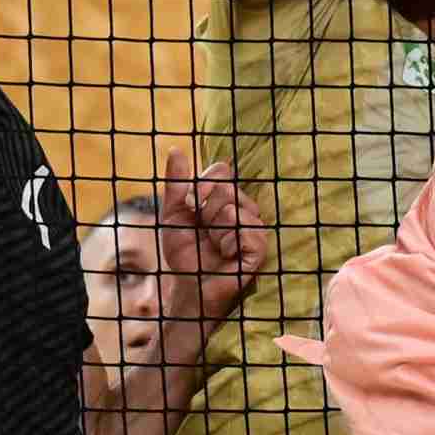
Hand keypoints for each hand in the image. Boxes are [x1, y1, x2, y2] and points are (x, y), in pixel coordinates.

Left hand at [157, 150, 268, 328]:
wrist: (190, 284)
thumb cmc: (186, 251)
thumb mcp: (174, 214)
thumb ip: (176, 184)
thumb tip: (175, 150)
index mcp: (227, 197)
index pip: (220, 171)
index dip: (202, 186)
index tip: (192, 205)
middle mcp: (245, 208)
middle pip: (226, 189)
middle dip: (205, 212)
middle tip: (204, 232)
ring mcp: (255, 227)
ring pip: (233, 210)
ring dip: (215, 230)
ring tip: (214, 245)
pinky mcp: (260, 248)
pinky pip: (245, 231)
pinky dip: (227, 242)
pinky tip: (225, 255)